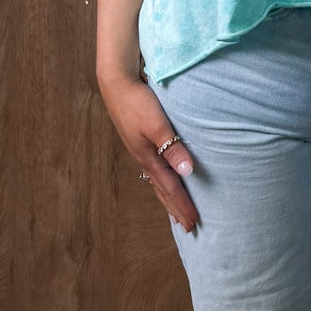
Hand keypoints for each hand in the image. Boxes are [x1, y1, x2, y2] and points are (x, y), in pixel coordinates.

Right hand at [99, 71, 198, 233]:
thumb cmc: (138, 102)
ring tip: (175, 212)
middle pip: (162, 190)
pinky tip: (163, 179)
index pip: (170, 188)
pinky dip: (162, 182)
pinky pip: (154, 169)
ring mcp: (140, 150)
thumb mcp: (157, 125)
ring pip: (157, 181)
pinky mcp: (139, 141)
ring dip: (168, 198)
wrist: (117, 83)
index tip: (194, 223)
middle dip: (175, 208)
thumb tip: (187, 172)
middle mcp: (144, 158)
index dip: (183, 205)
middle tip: (187, 227)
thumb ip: (172, 147)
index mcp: (148, 158)